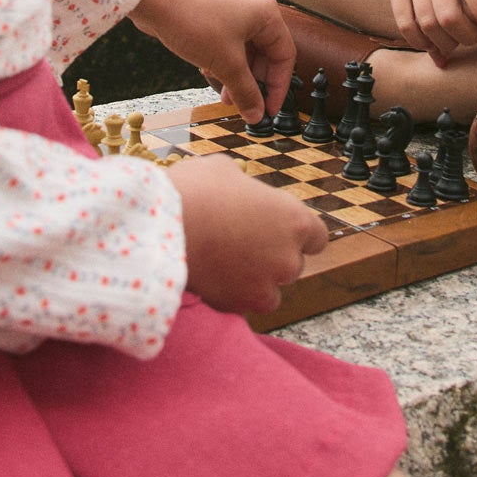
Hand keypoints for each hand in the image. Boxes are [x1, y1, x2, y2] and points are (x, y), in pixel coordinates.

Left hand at [130, 0, 293, 121]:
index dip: (278, 87)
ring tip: (227, 96)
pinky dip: (225, 62)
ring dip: (238, 75)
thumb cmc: (194, 22)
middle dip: (255, 82)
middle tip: (246, 105)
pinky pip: (230, 43)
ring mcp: (234, 9)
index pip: (285, 56)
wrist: (155, 0)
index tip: (269, 109)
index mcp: (266, 14)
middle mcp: (254, 8)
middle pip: (266, 54)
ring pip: (246, 50)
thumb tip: (257, 114)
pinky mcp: (216, 13)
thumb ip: (245, 92)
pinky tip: (213, 75)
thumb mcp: (226, 64)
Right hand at [173, 153, 329, 314]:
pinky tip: (214, 277)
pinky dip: (234, 295)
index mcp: (294, 219)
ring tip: (226, 262)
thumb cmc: (193, 192)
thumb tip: (239, 189)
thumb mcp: (224, 171)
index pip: (316, 236)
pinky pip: (245, 304)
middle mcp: (289, 257)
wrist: (159, 230)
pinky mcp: (240, 305)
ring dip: (256, 280)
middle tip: (240, 242)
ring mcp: (266, 285)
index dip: (295, 233)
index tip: (277, 231)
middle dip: (272, 255)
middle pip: (292, 263)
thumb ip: (246, 186)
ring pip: (271, 289)